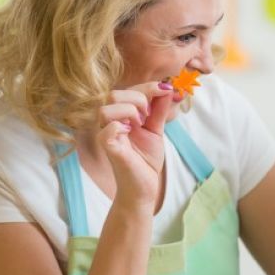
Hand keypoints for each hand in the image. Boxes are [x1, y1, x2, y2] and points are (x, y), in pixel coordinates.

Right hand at [96, 81, 173, 203]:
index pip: (127, 89)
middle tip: (149, 116)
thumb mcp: (156, 130)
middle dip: (138, 99)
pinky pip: (106, 130)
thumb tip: (168, 88)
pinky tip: (131, 132)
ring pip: (106, 108)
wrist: (145, 187)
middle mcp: (109, 123)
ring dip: (129, 111)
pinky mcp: (108, 149)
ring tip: (140, 124)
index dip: (148, 87)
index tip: (166, 90)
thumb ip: (159, 110)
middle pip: (114, 94)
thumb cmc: (146, 160)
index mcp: (120, 116)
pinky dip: (120, 127)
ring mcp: (107, 135)